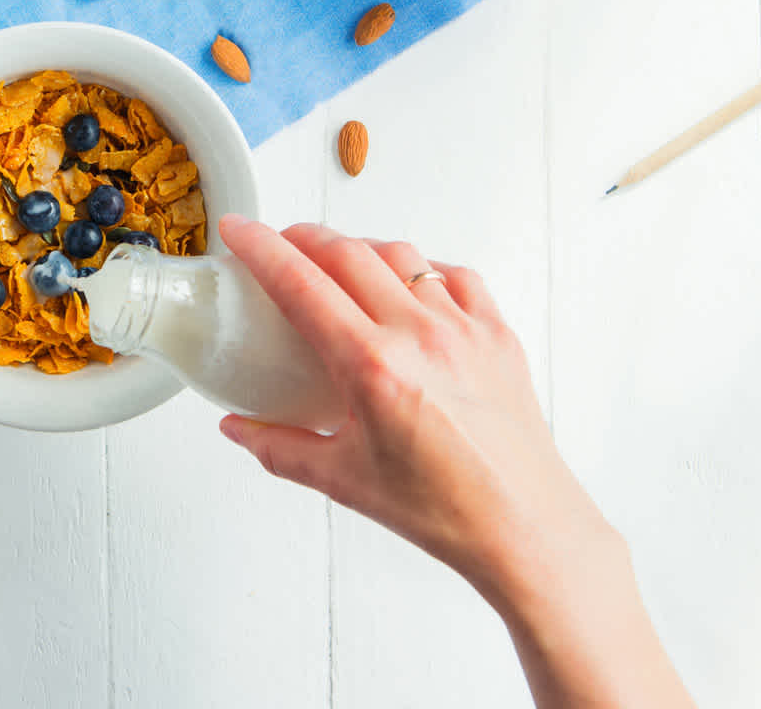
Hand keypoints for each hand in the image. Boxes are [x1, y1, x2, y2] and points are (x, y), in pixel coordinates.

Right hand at [216, 216, 691, 707]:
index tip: (237, 232)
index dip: (260, 248)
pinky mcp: (498, 334)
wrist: (524, 527)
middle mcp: (419, 335)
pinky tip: (410, 287)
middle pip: (348, 253)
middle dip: (304, 238)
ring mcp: (464, 328)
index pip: (300, 283)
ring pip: (401, 256)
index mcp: (372, 367)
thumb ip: (279, 448)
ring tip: (339, 263)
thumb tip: (239, 429)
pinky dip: (422, 270)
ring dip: (360, 249)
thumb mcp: (342, 480)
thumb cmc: (444, 510)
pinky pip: (455, 276)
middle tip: (279, 245)